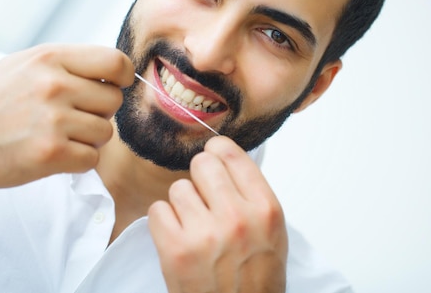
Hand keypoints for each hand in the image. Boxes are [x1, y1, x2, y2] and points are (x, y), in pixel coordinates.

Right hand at [0, 43, 133, 189]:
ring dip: (87, 139)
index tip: (111, 87)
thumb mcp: (26, 65)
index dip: (121, 77)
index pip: (116, 62)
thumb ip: (69, 63)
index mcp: (51, 58)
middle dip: (98, 113)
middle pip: (114, 101)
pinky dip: (77, 161)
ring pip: (105, 132)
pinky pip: (92, 158)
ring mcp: (53, 119)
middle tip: (70, 118)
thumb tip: (115, 71)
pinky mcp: (51, 152)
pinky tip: (53, 154)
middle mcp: (54, 84)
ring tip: (56, 135)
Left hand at [148, 136, 287, 292]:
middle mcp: (237, 217)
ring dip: (182, 204)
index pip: (232, 155)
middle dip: (200, 177)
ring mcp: (205, 234)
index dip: (217, 151)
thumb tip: (223, 159)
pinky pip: (158, 210)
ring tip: (194, 226)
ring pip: (178, 188)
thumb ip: (251, 194)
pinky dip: (164, 223)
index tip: (212, 154)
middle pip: (202, 163)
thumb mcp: (272, 232)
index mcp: (266, 209)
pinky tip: (178, 238)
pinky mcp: (176, 250)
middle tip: (203, 197)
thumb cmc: (256, 279)